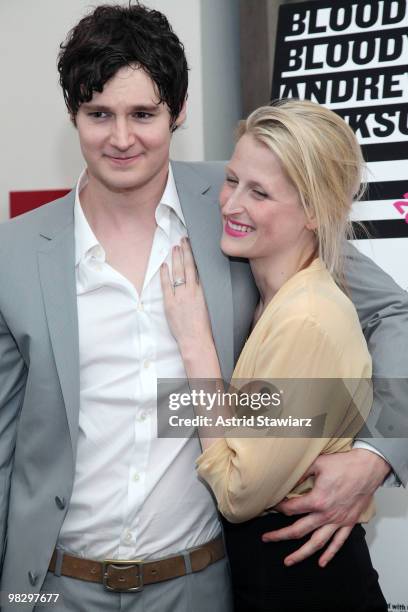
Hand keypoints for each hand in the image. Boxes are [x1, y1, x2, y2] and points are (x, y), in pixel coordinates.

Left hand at [160, 238, 213, 354]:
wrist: (196, 340)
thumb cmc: (205, 327)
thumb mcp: (210, 307)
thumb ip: (206, 293)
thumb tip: (203, 283)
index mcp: (204, 292)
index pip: (200, 268)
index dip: (195, 255)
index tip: (193, 245)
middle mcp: (192, 291)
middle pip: (189, 266)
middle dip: (186, 251)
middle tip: (183, 239)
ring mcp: (180, 296)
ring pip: (179, 272)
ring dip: (176, 258)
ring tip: (175, 247)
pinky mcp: (170, 304)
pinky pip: (166, 285)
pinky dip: (165, 274)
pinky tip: (164, 265)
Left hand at [262, 449, 390, 566]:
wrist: (368, 468)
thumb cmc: (344, 464)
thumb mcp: (318, 464)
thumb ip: (301, 474)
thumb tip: (289, 478)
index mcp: (317, 500)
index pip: (291, 509)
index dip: (278, 508)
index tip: (272, 506)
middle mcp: (327, 515)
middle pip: (298, 530)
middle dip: (280, 535)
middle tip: (267, 538)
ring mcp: (338, 521)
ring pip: (317, 543)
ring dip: (302, 554)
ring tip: (289, 560)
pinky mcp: (349, 523)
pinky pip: (338, 543)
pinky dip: (330, 554)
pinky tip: (321, 562)